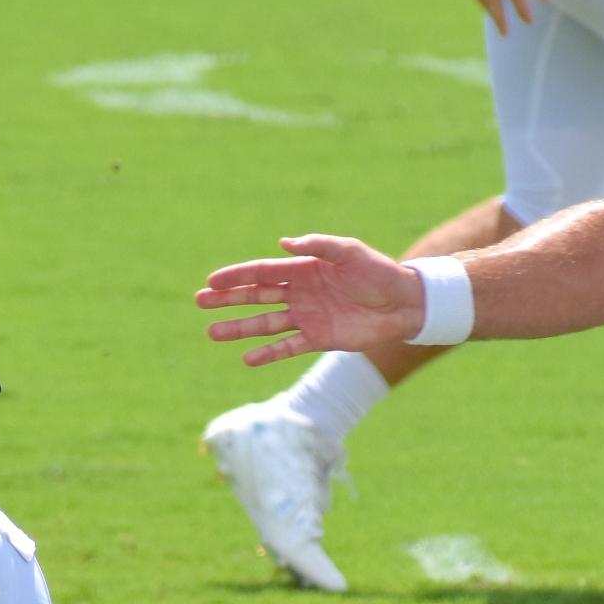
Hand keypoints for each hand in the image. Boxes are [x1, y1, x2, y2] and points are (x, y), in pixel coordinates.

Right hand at [198, 235, 423, 367]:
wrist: (404, 303)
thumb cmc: (379, 272)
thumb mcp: (349, 252)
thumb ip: (318, 246)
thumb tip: (285, 244)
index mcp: (304, 268)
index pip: (262, 272)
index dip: (237, 276)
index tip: (211, 281)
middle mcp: (300, 293)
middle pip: (256, 296)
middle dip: (228, 300)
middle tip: (200, 302)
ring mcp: (307, 317)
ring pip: (265, 323)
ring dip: (240, 328)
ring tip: (212, 333)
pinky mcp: (319, 339)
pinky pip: (287, 347)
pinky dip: (268, 353)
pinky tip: (247, 359)